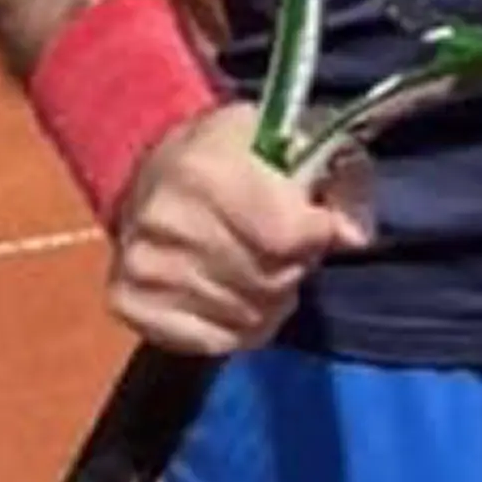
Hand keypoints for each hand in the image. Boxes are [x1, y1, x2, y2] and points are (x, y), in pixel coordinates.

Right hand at [107, 106, 371, 358]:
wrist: (154, 170)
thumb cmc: (238, 154)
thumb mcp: (298, 138)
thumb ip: (342, 178)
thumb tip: (354, 237)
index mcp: (205, 170)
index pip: (286, 237)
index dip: (315, 234)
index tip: (314, 222)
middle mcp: (164, 221)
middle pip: (270, 280)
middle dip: (294, 267)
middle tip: (284, 246)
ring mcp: (140, 267)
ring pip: (246, 316)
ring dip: (270, 299)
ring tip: (258, 266)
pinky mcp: (128, 303)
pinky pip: (212, 343)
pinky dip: (237, 328)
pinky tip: (236, 295)